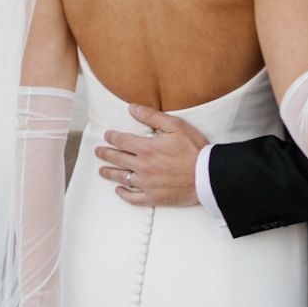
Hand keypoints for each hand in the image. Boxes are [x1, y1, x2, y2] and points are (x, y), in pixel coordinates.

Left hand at [94, 106, 209, 207]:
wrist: (208, 176)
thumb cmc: (195, 150)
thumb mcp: (176, 126)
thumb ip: (152, 116)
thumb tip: (132, 108)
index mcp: (147, 148)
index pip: (122, 141)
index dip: (112, 137)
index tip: (107, 136)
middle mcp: (143, 166)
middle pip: (117, 159)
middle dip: (105, 154)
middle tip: (99, 152)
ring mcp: (147, 183)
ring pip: (122, 178)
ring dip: (109, 173)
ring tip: (102, 170)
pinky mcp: (154, 197)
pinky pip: (133, 198)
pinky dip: (124, 194)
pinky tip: (119, 191)